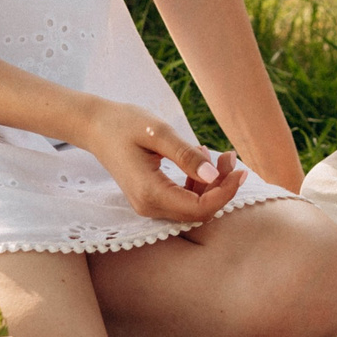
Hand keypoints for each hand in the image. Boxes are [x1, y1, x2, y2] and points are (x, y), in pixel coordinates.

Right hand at [78, 97, 247, 221]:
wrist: (96, 126)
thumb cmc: (125, 124)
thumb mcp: (158, 133)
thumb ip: (186, 156)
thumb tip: (213, 176)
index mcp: (150, 193)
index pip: (200, 208)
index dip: (225, 193)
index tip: (240, 170)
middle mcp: (149, 207)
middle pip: (199, 211)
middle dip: (222, 187)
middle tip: (229, 156)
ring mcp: (149, 206)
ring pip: (193, 207)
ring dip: (212, 185)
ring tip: (218, 155)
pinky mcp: (151, 198)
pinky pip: (183, 200)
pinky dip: (198, 184)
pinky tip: (199, 159)